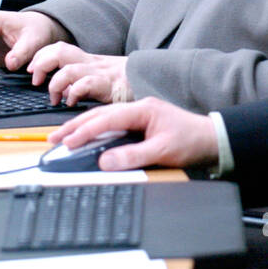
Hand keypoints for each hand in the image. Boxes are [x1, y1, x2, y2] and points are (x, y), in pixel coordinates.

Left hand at [28, 44, 131, 105]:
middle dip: (41, 63)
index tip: (31, 70)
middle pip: (60, 51)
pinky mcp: (109, 85)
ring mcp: (100, 72)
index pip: (59, 48)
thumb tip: (60, 93)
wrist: (154, 81)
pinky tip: (71, 102)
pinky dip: (73, 93)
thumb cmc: (128, 83)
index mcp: (89, 60)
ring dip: (55, 83)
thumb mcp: (102, 78)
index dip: (41, 56)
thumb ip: (81, 83)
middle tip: (36, 80)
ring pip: (68, 69)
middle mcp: (92, 63)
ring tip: (54, 97)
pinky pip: (85, 84)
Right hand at [46, 96, 218, 170]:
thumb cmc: (191, 141)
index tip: (69, 143)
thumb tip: (105, 161)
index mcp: (143, 109)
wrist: (212, 139)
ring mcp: (139, 113)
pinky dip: (96, 130)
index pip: (107, 119)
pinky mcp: (141, 122)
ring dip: (83, 127)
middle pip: (100, 115)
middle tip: (55, 139)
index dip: (85, 131)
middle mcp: (139, 107)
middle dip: (75, 127)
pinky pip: (112, 123)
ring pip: (104, 118)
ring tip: (63, 137)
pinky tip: (86, 137)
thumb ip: (133, 156)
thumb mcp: (162, 151)